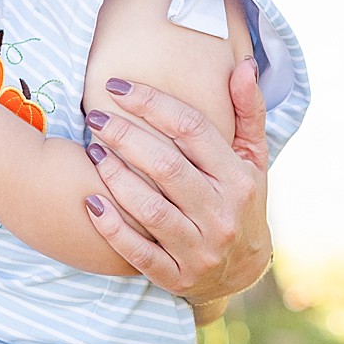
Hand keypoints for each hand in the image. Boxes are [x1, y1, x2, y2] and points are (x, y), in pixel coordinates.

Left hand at [82, 58, 271, 300]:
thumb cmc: (240, 199)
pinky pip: (139, 253)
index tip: (117, 86)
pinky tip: (90, 202)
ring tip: (92, 151)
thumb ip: (248, 111)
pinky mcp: (176, 277)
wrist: (243, 271)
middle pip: (166, 167)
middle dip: (125, 136)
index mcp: (238, 180)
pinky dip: (113, 229)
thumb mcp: (253, 157)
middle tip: (95, 116)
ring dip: (116, 178)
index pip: (192, 130)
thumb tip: (244, 65)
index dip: (152, 104)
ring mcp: (200, 250)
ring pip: (151, 210)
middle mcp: (222, 215)